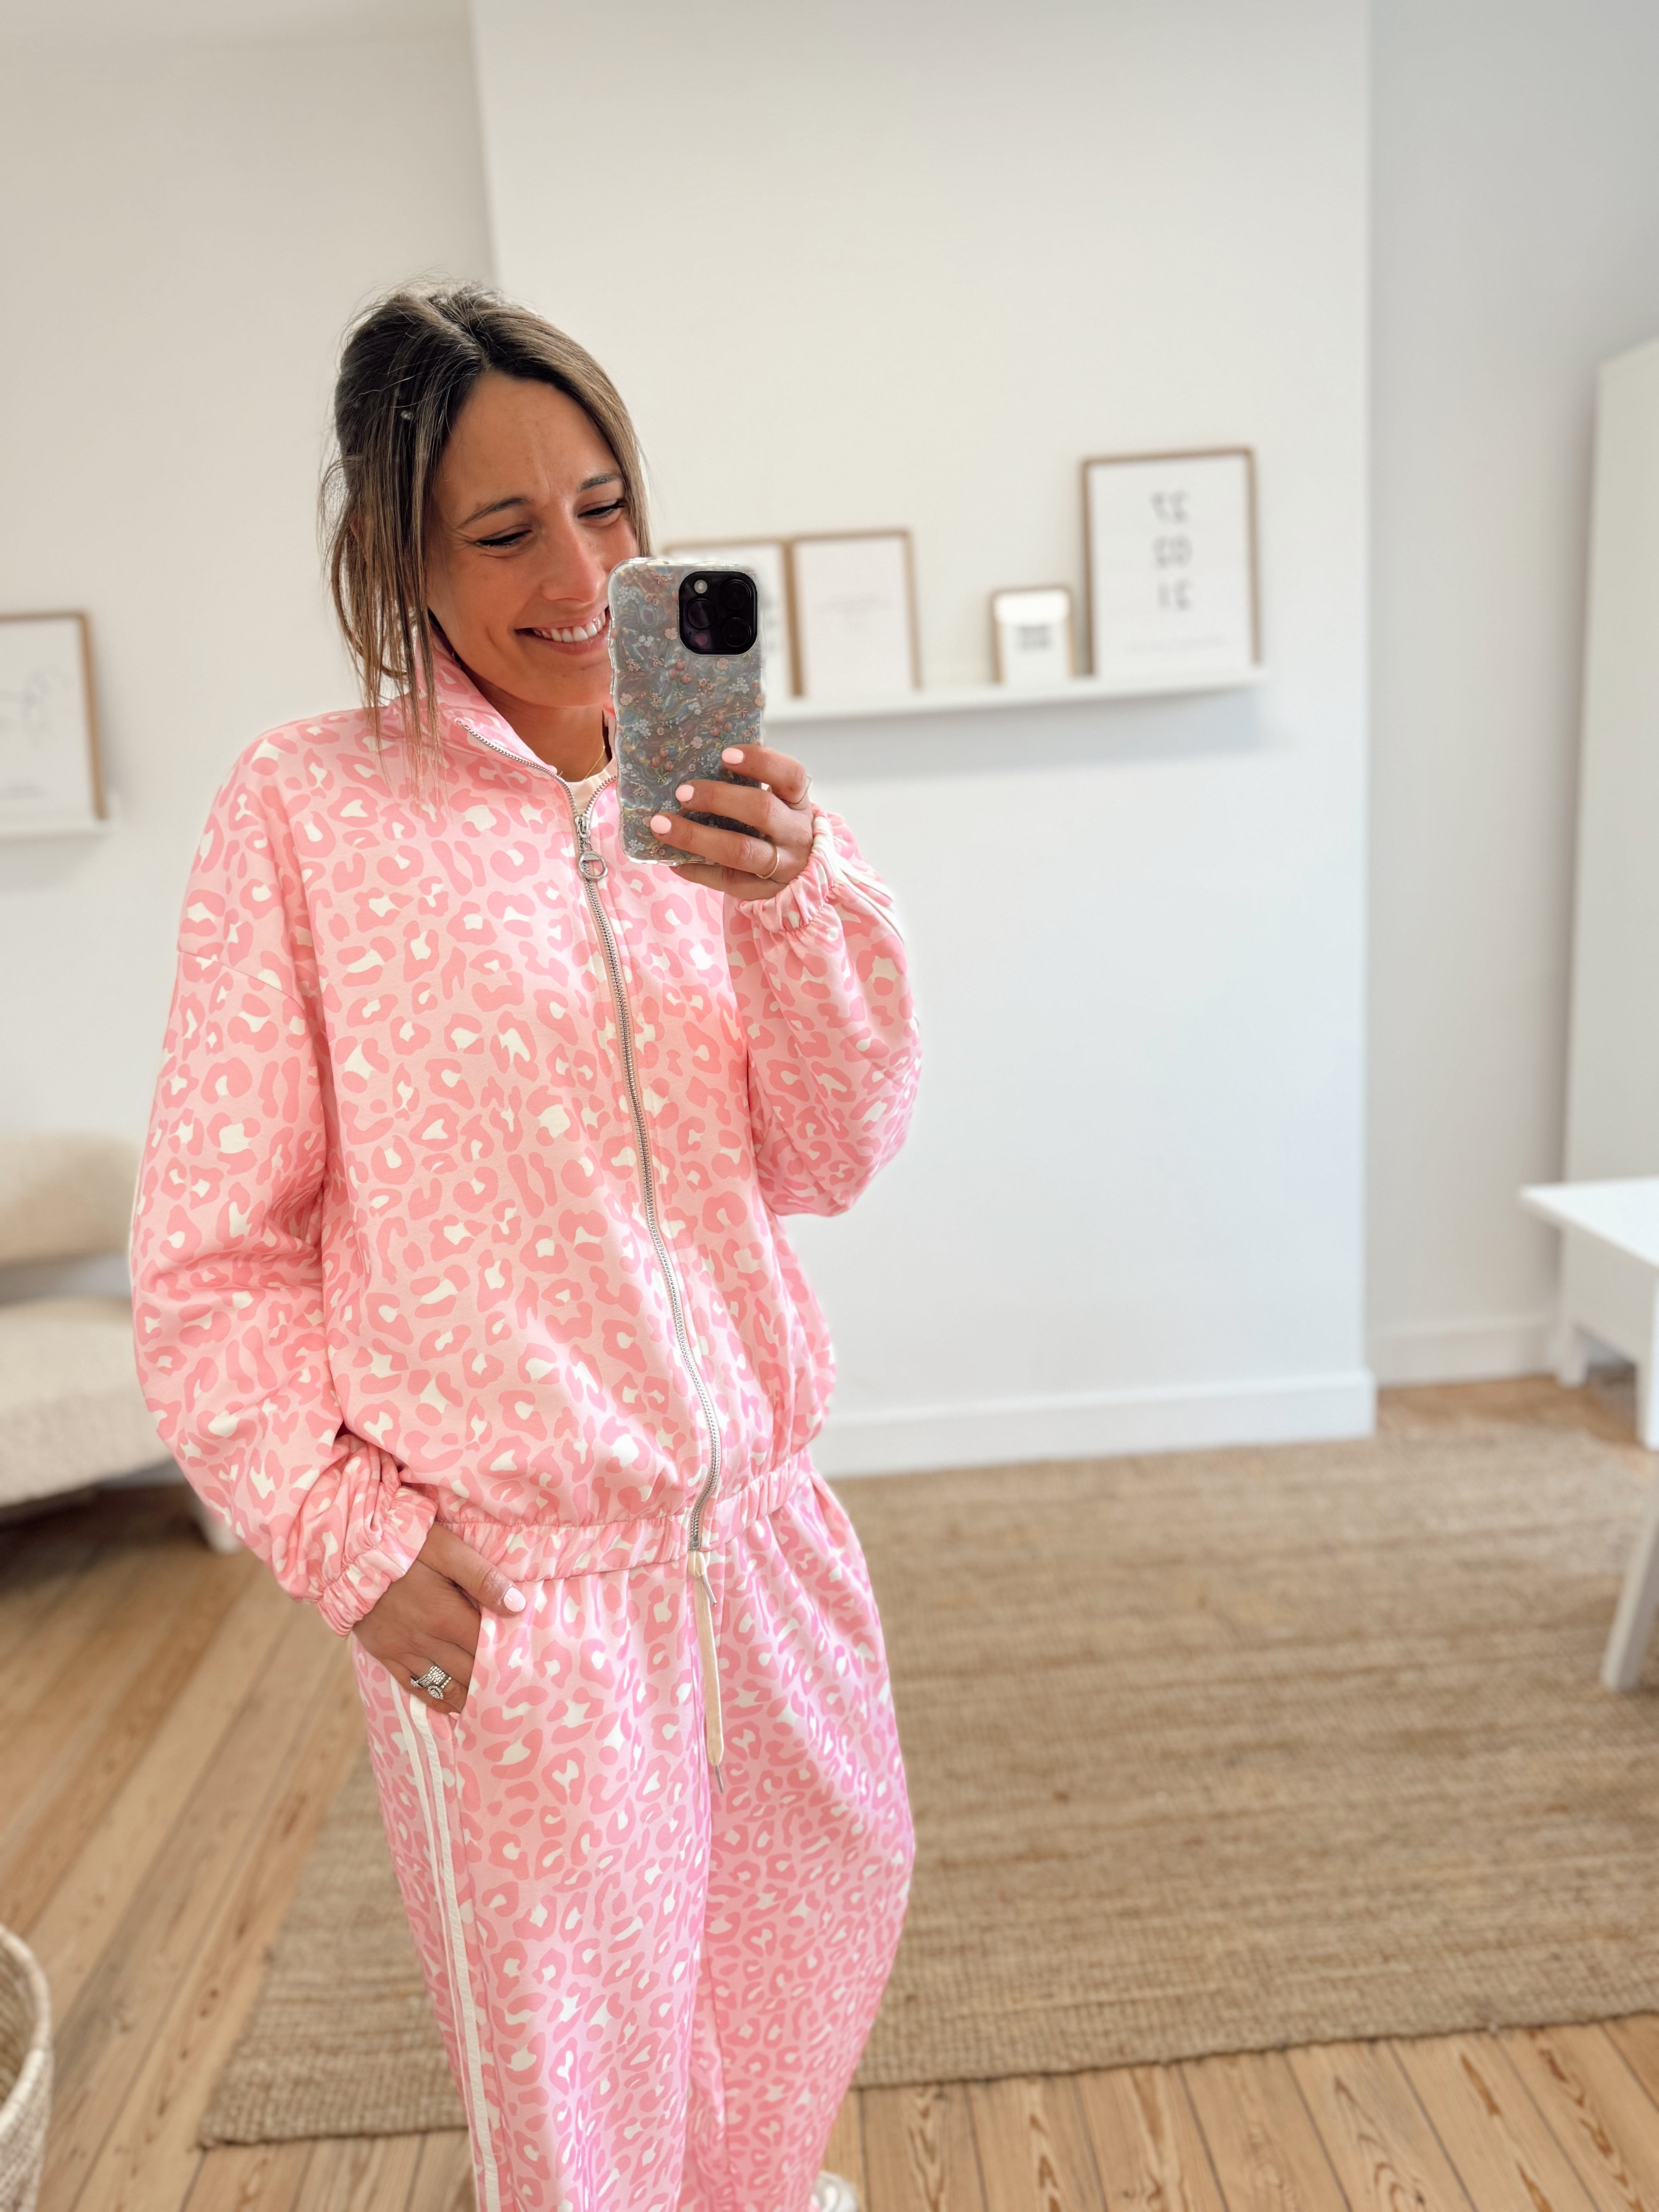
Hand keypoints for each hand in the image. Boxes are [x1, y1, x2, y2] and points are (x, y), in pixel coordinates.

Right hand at [351, 1522, 525, 1715]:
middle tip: (514, 1693)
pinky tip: (450, 1707)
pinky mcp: (383, 1652)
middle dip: (490, 1683)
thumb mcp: (447, 1549)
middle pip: (467, 1671)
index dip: (506, 1659)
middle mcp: (424, 1641)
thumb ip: (482, 1577)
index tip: (525, 1669)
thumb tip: (517, 1606)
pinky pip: (412, 1685)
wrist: (347, 1552)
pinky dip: (434, 1698)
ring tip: (489, 1708)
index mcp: (445, 1616)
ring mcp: (401, 1650)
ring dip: (466, 1697)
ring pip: (442, 1685)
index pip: (484, 1647)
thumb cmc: (403, 1544)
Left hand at [648, 743, 812, 900]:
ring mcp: (783, 865)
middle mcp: (796, 833)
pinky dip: (695, 868)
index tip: (725, 755)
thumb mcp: (777, 804)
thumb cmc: (775, 829)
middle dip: (717, 798)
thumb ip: (748, 787)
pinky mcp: (763, 891)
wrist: (799, 876)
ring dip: (696, 837)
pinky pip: (725, 879)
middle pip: (761, 810)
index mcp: (798, 802)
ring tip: (662, 826)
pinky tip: (673, 860)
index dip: (760, 762)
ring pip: (740, 850)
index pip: (790, 776)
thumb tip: (693, 768)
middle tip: (681, 793)